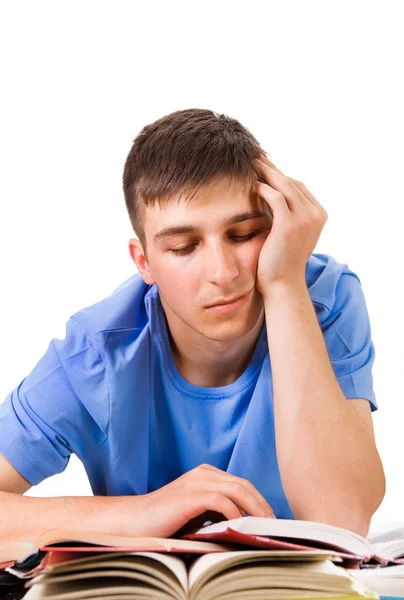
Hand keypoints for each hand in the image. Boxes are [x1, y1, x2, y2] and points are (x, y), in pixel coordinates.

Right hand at [120, 464, 274, 537]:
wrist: (133, 521)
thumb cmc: (164, 522)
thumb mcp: (196, 514)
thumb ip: (217, 511)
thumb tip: (244, 524)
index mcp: (206, 474)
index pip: (242, 484)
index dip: (259, 501)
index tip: (270, 520)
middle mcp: (203, 473)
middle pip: (244, 485)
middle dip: (262, 504)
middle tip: (274, 525)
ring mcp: (196, 482)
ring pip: (237, 490)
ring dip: (254, 508)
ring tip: (264, 526)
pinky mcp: (189, 495)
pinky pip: (221, 500)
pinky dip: (234, 512)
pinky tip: (239, 525)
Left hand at [253, 154, 327, 295]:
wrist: (282, 284)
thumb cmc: (280, 261)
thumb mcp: (288, 232)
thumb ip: (285, 213)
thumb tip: (269, 193)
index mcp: (318, 214)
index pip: (298, 186)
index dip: (280, 175)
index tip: (264, 166)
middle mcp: (315, 214)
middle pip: (291, 182)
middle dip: (272, 169)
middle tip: (255, 157)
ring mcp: (304, 218)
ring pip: (284, 185)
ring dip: (266, 172)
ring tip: (251, 164)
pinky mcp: (289, 224)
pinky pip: (275, 197)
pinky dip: (263, 188)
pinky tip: (252, 185)